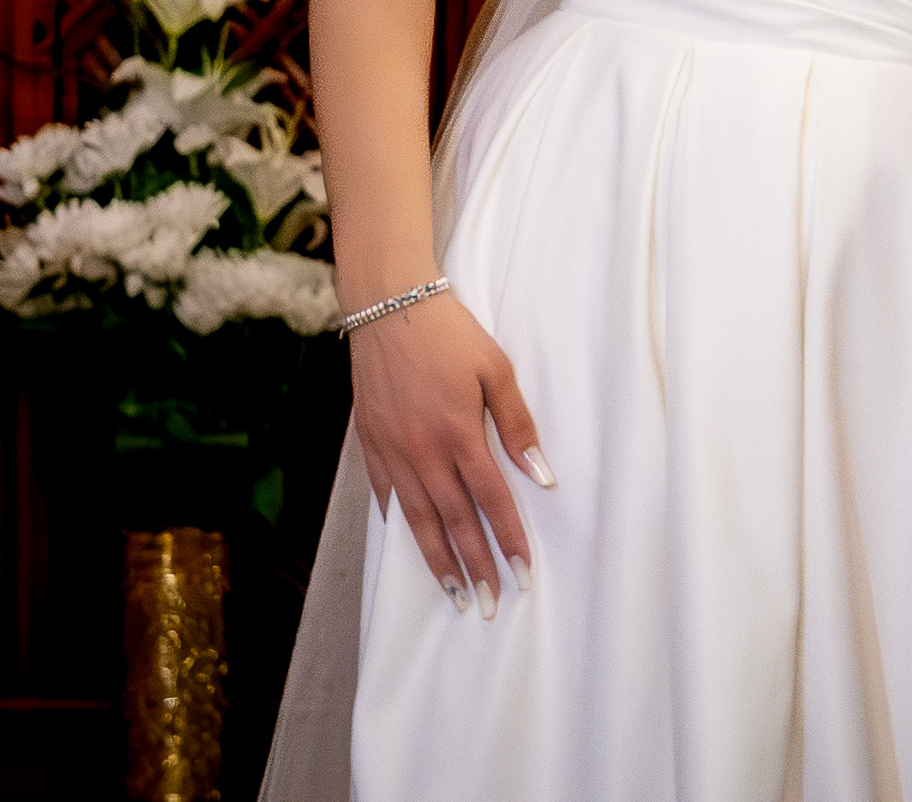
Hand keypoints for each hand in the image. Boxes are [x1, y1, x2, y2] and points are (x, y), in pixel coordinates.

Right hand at [348, 289, 552, 614]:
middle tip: (490, 604)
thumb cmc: (450, 334)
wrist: (388, 306)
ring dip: (437, 560)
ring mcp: (392, 450)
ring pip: (417, 519)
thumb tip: (541, 476)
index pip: (491, 501)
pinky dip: (401, 525)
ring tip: (454, 594)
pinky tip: (412, 545)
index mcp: (459, 433)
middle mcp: (423, 451)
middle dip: (475, 567)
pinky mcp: (370, 443)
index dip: (508, 540)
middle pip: (453, 522)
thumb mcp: (495, 369)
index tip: (522, 573)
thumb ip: (518, 425)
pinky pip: (387, 495)